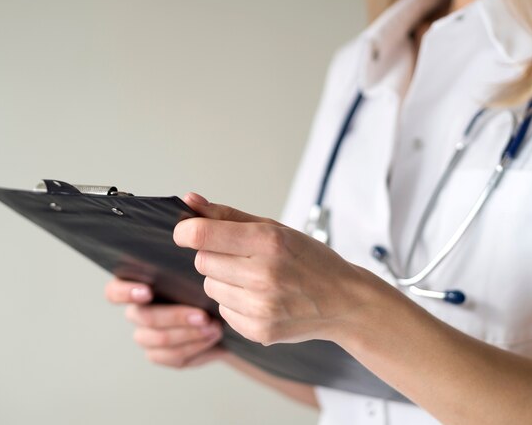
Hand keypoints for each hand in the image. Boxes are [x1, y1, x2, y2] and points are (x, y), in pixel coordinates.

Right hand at [105, 278, 226, 367]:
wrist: (223, 314)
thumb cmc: (206, 286)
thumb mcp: (198, 273)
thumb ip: (185, 269)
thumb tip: (188, 259)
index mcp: (137, 288)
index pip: (114, 291)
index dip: (125, 292)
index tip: (147, 292)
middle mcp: (137, 313)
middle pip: (146, 318)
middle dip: (177, 317)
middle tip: (203, 315)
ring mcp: (146, 337)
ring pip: (161, 339)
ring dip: (191, 333)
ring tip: (214, 326)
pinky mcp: (160, 356)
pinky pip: (173, 356)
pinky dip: (196, 346)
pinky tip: (212, 336)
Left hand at [174, 193, 372, 346]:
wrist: (344, 301)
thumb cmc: (310, 259)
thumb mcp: (275, 228)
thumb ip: (228, 215)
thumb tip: (190, 201)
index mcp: (269, 242)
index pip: (202, 235)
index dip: (186, 231)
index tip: (187, 232)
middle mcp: (264, 275)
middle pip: (202, 261)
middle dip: (214, 256)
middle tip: (241, 257)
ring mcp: (261, 307)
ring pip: (210, 287)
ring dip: (224, 281)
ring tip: (254, 279)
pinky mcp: (259, 331)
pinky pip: (223, 311)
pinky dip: (235, 303)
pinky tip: (260, 298)